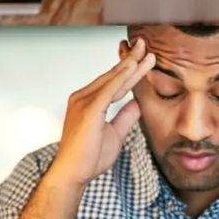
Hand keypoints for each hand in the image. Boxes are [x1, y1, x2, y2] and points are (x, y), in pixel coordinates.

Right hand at [47, 38, 154, 187]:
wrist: (74, 174)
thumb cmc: (90, 157)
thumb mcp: (116, 133)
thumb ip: (125, 116)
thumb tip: (138, 103)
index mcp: (89, 102)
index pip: (115, 82)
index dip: (130, 69)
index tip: (144, 57)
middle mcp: (83, 98)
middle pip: (113, 75)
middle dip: (131, 59)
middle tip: (145, 44)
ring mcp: (83, 102)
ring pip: (112, 79)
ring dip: (130, 64)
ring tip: (145, 50)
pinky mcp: (88, 110)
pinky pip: (108, 90)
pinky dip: (121, 77)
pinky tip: (132, 67)